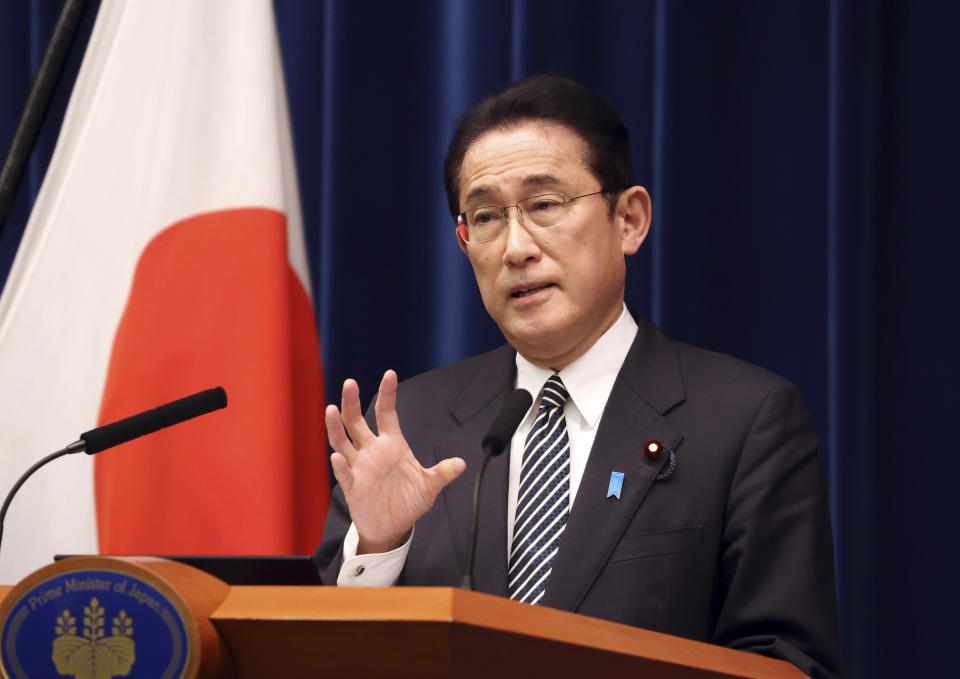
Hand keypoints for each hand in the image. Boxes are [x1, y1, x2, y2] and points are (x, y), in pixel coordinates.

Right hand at [326, 370, 465, 553]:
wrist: (392, 528)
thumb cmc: (409, 502)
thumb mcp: (429, 487)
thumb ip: (442, 473)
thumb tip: (462, 463)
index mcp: (391, 444)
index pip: (386, 413)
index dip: (388, 394)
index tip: (389, 374)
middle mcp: (372, 451)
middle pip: (356, 421)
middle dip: (351, 402)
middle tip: (350, 383)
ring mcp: (359, 467)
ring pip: (342, 441)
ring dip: (336, 426)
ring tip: (331, 409)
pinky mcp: (352, 486)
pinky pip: (344, 473)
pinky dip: (340, 465)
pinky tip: (338, 457)